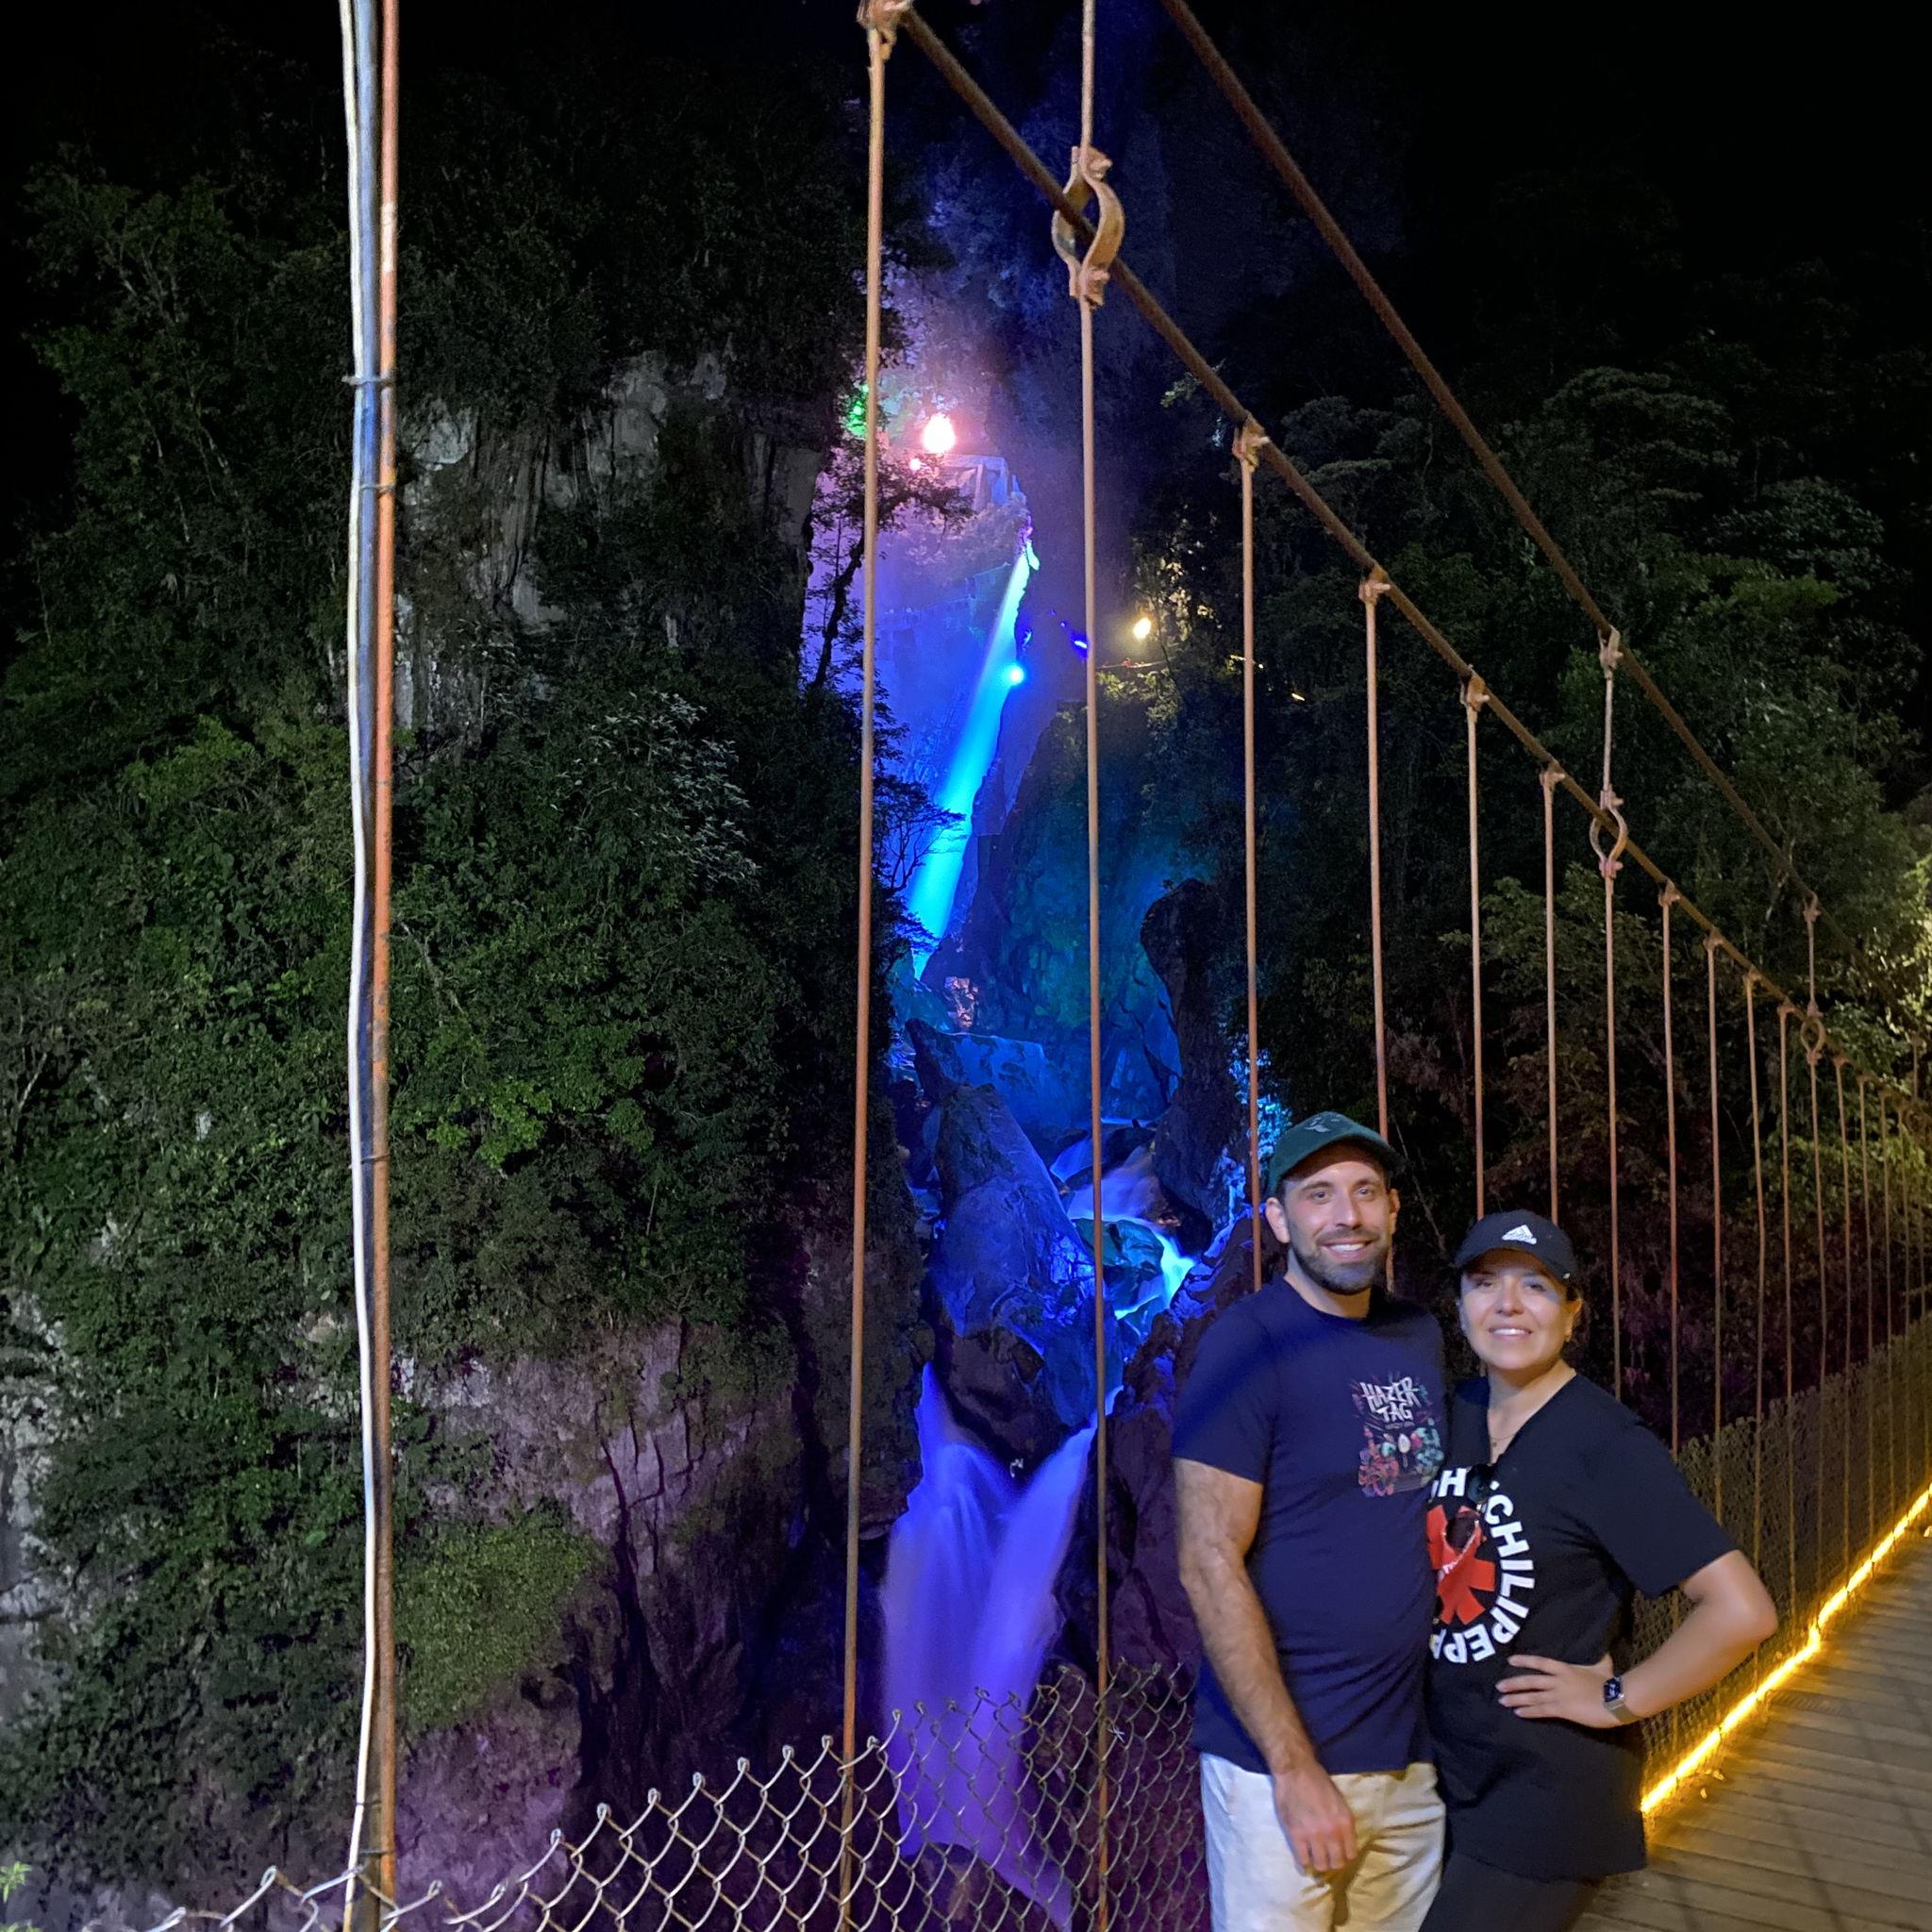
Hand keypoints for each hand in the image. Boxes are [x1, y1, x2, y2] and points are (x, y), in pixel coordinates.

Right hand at [1271, 1763, 1357, 1875]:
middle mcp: (1332, 1831)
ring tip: (1314, 1858)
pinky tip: (1303, 1859)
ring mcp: (1313, 1834)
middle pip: (1337, 1863)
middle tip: (1326, 1857)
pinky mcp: (1295, 1834)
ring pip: (1320, 1865)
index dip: (1345, 1856)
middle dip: (1332, 1862)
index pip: (1351, 1854)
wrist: (1295, 1770)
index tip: (1338, 1854)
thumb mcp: (1339, 1802)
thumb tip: (1343, 1844)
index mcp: (1345, 1822)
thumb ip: (1342, 1824)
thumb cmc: (1318, 1782)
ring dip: (1318, 1864)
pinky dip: (1304, 1863)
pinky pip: (1302, 1859)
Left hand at [1497, 1652, 1619, 1727]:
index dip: (1525, 1661)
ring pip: (1532, 1696)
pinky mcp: (1562, 1709)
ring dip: (1515, 1698)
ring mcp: (1558, 1695)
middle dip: (1513, 1683)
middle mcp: (1558, 1680)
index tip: (1510, 1660)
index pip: (1540, 1662)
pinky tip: (1518, 1712)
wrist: (1616, 1698)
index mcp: (1566, 1668)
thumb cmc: (1610, 1682)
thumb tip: (1603, 1651)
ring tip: (1502, 1700)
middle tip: (1498, 1686)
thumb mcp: (1602, 1665)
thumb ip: (1598, 1659)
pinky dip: (1528, 1711)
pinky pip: (1541, 1710)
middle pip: (1530, 1680)